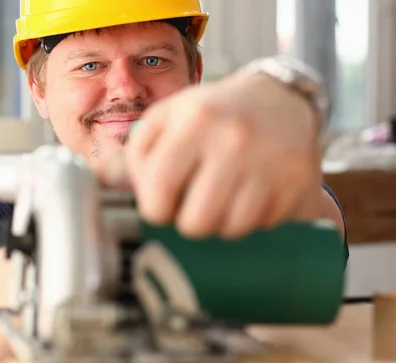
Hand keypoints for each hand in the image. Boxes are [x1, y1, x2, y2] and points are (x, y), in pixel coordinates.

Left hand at [94, 72, 324, 238]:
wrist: (280, 99)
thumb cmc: (215, 113)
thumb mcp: (169, 119)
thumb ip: (135, 153)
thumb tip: (99, 183)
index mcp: (192, 121)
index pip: (157, 192)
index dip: (155, 208)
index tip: (162, 203)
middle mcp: (232, 140)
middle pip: (194, 222)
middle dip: (188, 221)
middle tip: (194, 204)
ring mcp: (268, 162)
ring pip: (229, 230)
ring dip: (220, 224)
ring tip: (222, 198)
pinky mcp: (296, 182)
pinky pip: (262, 228)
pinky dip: (251, 222)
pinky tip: (249, 198)